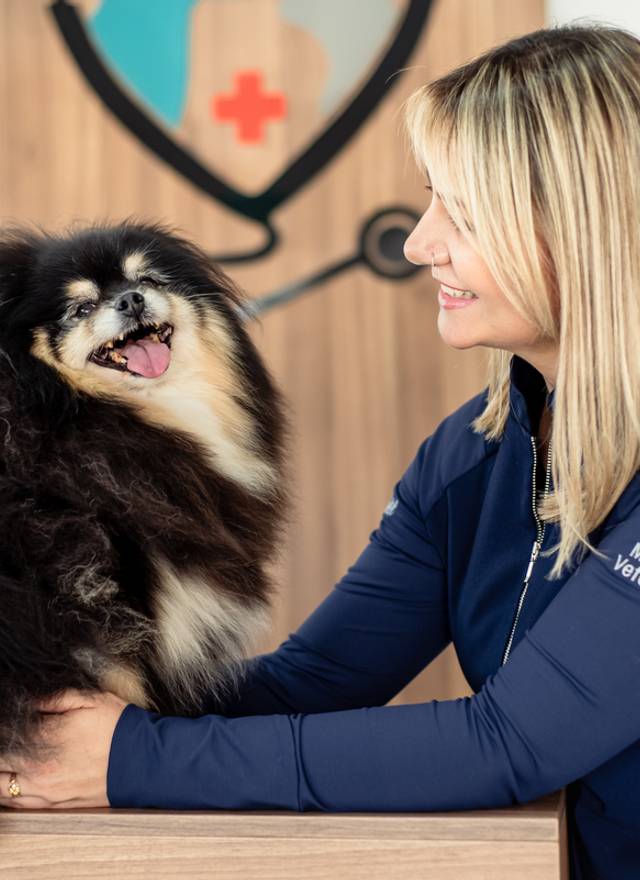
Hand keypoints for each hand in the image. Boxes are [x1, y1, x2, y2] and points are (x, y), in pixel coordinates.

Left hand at [0, 689, 128, 808]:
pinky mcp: (54, 805)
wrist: (143, 761)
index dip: (4, 724)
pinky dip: (6, 792)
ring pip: (1, 787)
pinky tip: (10, 780)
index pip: (5, 732)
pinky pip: (16, 804)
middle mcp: (39, 768)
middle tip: (7, 739)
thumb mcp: (90, 699)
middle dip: (1, 748)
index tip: (7, 718)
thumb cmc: (118, 726)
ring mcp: (44, 790)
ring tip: (6, 759)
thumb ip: (54, 697)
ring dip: (0, 771)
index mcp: (46, 737)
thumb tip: (26, 700)